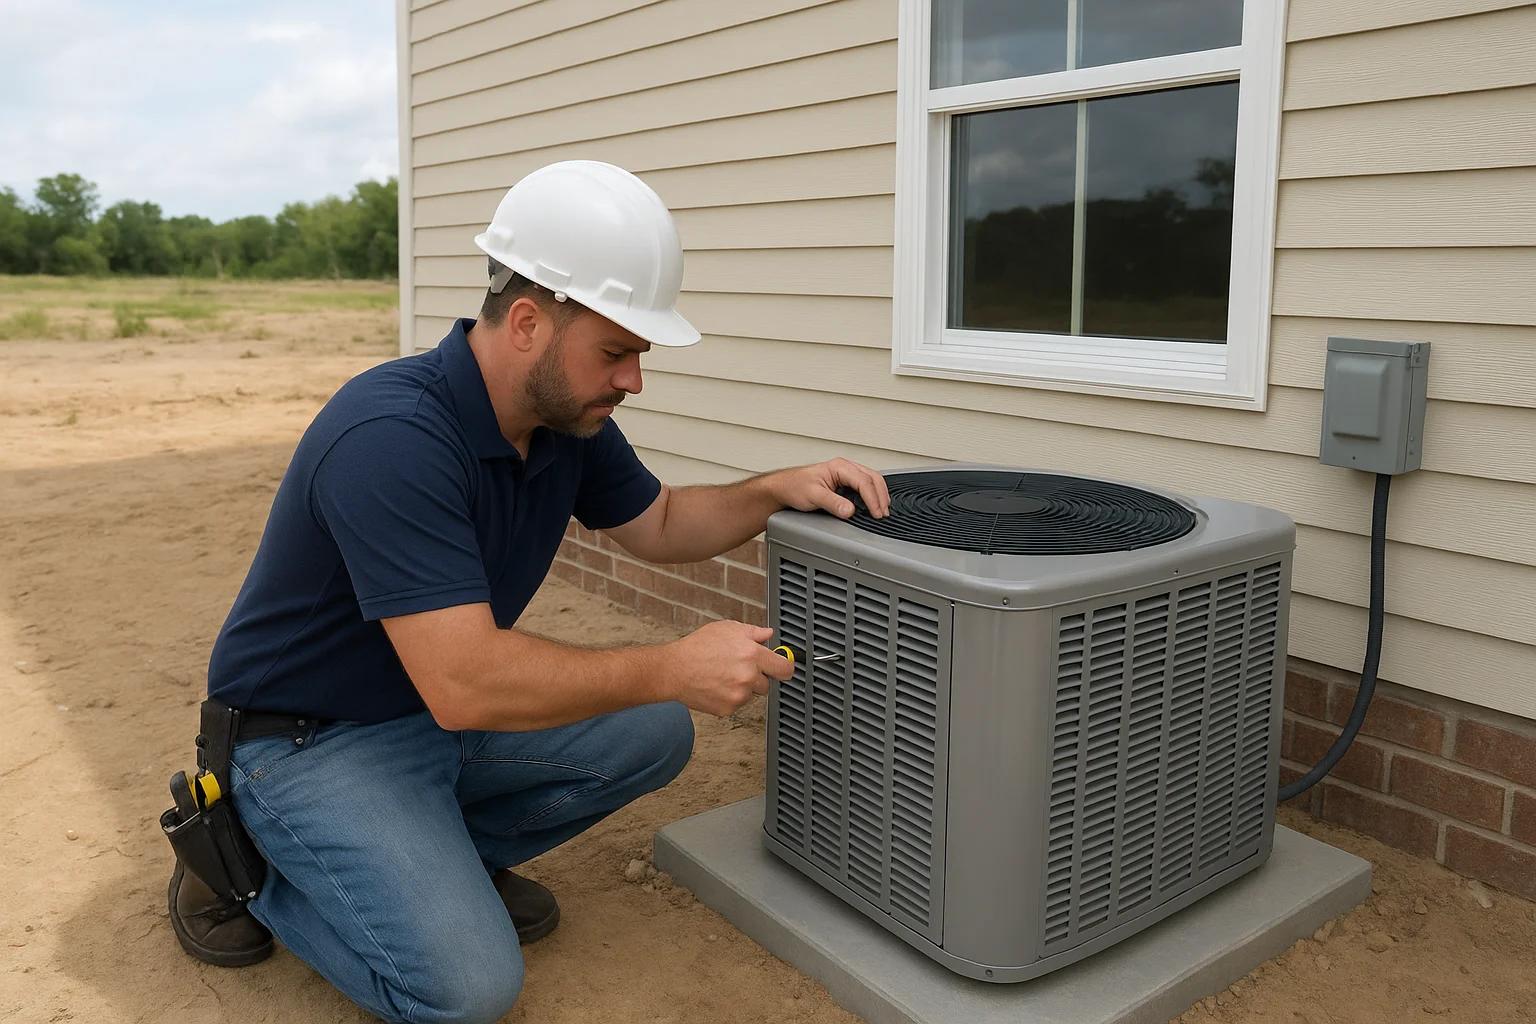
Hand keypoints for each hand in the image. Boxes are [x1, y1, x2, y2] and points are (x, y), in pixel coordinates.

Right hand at [665, 621, 794, 716]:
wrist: (674, 669)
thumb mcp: (728, 629)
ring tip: (722, 675)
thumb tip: (769, 635)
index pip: (785, 669)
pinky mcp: (728, 708)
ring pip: (751, 694)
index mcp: (753, 655)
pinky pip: (737, 704)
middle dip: (756, 677)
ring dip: (742, 687)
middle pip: (767, 684)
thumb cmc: (698, 648)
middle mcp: (748, 677)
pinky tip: (716, 685)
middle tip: (737, 667)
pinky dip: (729, 697)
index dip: (785, 668)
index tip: (783, 668)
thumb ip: (753, 632)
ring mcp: (739, 695)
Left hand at [772, 458, 890, 518]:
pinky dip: (873, 494)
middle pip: (872, 478)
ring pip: (871, 480)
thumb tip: (849, 510)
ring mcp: (846, 474)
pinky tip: (875, 504)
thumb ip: (832, 503)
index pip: (864, 481)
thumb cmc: (795, 486)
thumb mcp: (813, 496)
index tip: (876, 513)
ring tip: (882, 510)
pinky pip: (865, 485)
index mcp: (840, 467)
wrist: (785, 487)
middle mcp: (845, 468)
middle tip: (883, 514)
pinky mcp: (845, 482)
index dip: (873, 498)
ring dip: (880, 495)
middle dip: (881, 496)